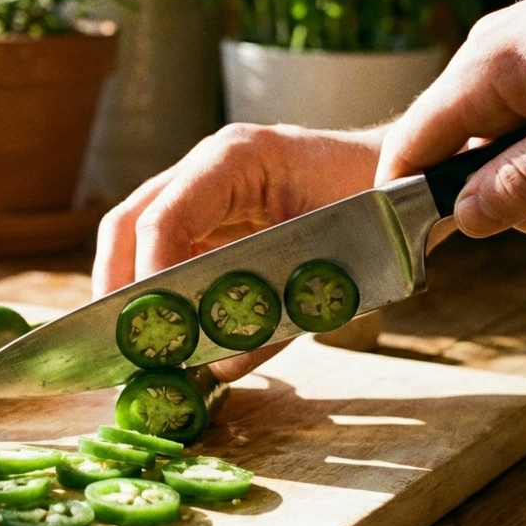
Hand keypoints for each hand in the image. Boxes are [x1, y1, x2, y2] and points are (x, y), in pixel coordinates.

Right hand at [93, 123, 383, 379]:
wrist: (407, 185)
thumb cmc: (381, 210)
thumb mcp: (334, 266)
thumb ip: (277, 318)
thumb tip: (219, 366)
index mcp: (238, 158)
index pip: (165, 215)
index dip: (148, 274)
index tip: (149, 326)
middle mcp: (208, 167)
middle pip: (130, 221)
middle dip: (118, 285)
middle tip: (118, 343)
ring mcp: (205, 189)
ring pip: (137, 236)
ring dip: (132, 291)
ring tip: (135, 344)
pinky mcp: (211, 216)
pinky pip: (167, 251)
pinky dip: (160, 291)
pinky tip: (168, 331)